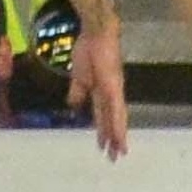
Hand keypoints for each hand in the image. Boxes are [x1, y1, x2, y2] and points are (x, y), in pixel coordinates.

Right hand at [67, 9, 130, 157]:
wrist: (96, 33)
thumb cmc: (88, 50)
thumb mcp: (79, 76)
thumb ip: (78, 91)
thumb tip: (73, 105)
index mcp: (104, 92)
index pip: (105, 116)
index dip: (105, 131)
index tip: (104, 147)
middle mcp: (113, 94)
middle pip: (114, 121)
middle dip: (114, 139)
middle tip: (115, 157)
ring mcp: (114, 90)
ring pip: (117, 118)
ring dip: (118, 136)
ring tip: (118, 152)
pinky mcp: (113, 86)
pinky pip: (114, 108)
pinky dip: (116, 123)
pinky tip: (117, 134)